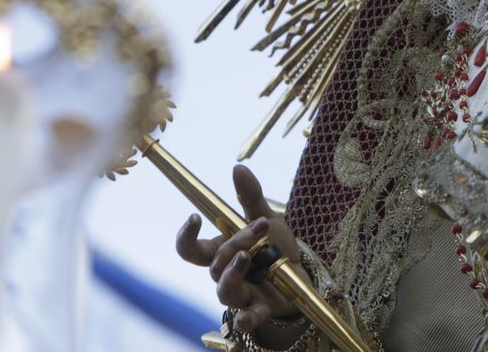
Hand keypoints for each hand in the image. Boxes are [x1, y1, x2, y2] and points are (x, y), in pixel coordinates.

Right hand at [174, 165, 305, 333]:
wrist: (301, 275)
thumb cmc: (275, 247)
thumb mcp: (267, 218)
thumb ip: (251, 196)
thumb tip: (237, 167)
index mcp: (222, 251)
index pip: (190, 249)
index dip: (185, 237)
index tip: (194, 217)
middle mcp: (225, 273)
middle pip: (214, 263)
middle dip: (232, 243)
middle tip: (259, 226)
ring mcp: (240, 293)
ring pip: (224, 290)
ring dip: (233, 272)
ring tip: (248, 257)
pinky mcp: (258, 310)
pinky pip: (246, 319)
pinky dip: (245, 320)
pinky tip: (246, 317)